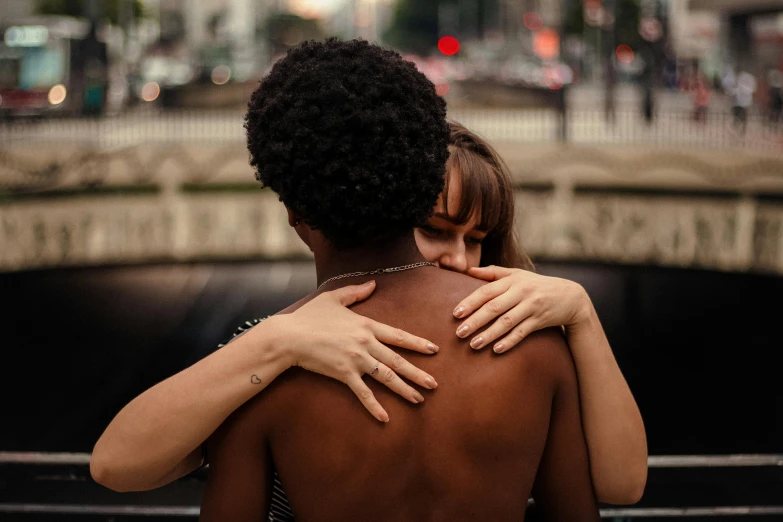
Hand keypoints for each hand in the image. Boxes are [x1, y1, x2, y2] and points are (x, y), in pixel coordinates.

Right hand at [274, 280, 438, 422]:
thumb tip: (373, 285)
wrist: (289, 336)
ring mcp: (356, 360)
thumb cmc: (309, 316)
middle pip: (397, 360)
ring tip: (419, 399)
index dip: (417, 343)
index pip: (398, 336)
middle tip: (435, 384)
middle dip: (418, 373)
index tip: (434, 350)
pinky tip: (385, 418)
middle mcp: (365, 343)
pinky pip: (363, 393)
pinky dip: (374, 406)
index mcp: (366, 325)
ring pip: (386, 377)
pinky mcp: (343, 374)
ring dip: (404, 389)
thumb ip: (355, 292)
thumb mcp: (333, 298)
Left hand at [453, 266, 589, 353]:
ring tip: (474, 344)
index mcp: (512, 280)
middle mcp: (521, 292)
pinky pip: (523, 332)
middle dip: (475, 321)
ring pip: (507, 322)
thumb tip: (468, 271)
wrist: (570, 296)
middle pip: (494, 307)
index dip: (470, 302)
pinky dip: (510, 341)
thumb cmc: (536, 285)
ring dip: (489, 334)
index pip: (487, 291)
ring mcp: (531, 307)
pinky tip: (497, 349)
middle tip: (459, 333)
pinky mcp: (540, 320)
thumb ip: (493, 273)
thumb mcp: (517, 274)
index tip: (456, 313)